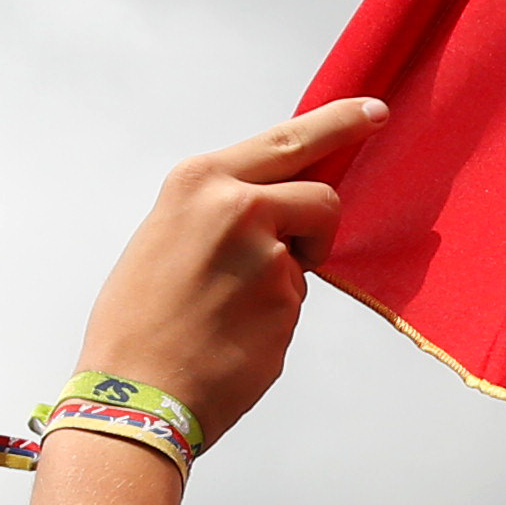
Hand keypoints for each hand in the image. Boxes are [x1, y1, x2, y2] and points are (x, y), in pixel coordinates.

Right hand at [74, 101, 384, 444]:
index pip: (287, 140)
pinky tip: (232, 335)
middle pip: (321, 193)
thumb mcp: (165, 234)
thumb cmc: (138, 320)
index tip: (371, 111)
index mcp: (201, 182)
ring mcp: (270, 259)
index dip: (337, 123)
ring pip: (305, 257)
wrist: (134, 393)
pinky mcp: (287, 307)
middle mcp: (240, 208)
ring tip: (230, 305)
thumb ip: (218, 209)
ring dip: (287, 274)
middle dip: (329, 208)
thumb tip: (270, 206)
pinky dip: (272, 316)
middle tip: (362, 160)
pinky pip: (294, 302)